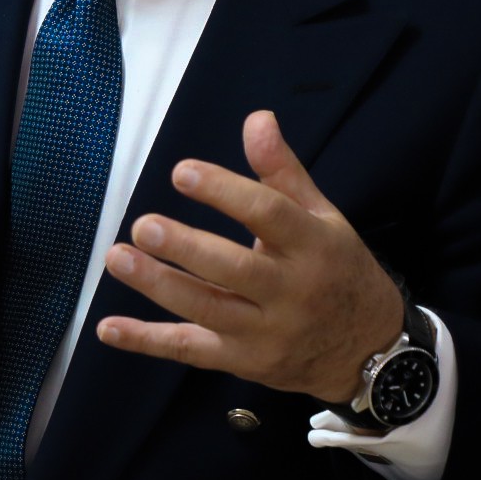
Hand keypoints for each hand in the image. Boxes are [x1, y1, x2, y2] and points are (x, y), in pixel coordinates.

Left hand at [94, 110, 404, 402]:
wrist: (371, 351)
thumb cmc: (337, 270)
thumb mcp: (323, 217)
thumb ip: (282, 171)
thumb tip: (256, 118)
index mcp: (314, 245)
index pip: (269, 215)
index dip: (226, 192)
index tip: (182, 172)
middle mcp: (291, 291)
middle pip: (235, 268)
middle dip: (186, 248)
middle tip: (142, 224)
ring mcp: (267, 331)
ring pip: (208, 309)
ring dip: (158, 285)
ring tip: (117, 257)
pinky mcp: (244, 361)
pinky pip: (191, 351)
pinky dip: (147, 341)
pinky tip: (109, 328)